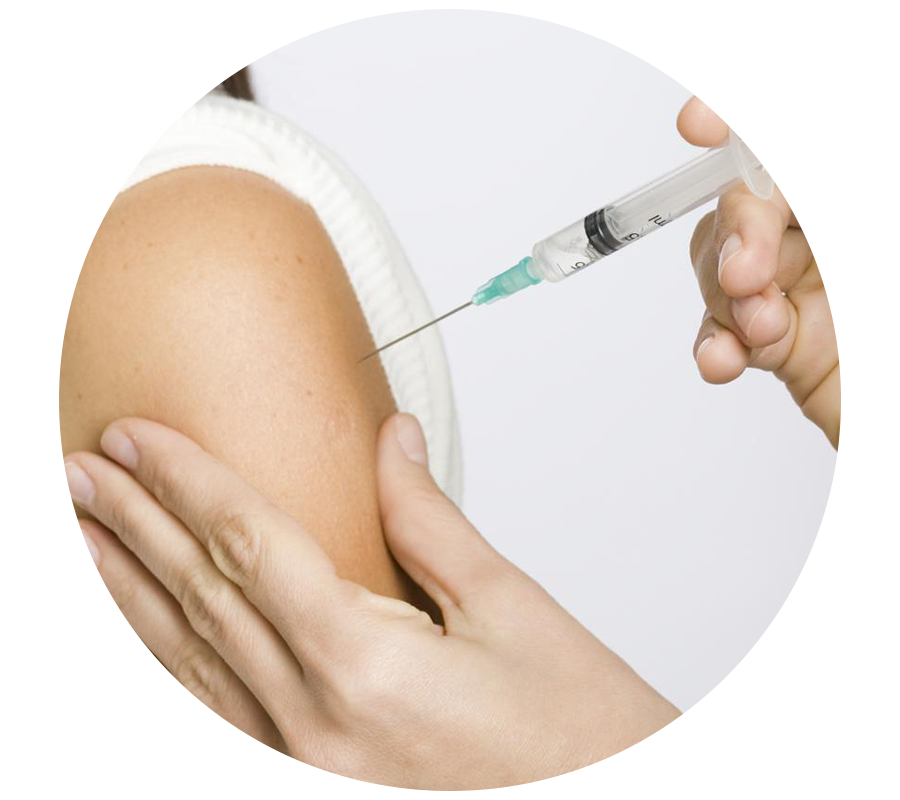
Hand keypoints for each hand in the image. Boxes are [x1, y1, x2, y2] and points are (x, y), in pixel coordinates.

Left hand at [65, 414, 678, 789]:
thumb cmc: (584, 733)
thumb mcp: (514, 611)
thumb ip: (430, 520)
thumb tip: (391, 442)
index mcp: (366, 668)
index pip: (249, 545)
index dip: (187, 480)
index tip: (138, 436)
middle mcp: (316, 726)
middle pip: (203, 598)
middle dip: (136, 523)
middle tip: (85, 470)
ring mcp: (303, 767)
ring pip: (189, 662)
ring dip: (131, 590)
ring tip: (88, 535)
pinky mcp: (312, 784)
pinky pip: (215, 712)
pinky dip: (172, 658)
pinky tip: (149, 625)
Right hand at [678, 97, 838, 447]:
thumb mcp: (883, 239)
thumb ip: (830, 198)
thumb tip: (773, 152)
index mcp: (863, 193)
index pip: (788, 146)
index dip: (743, 123)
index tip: (699, 128)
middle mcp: (829, 232)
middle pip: (747, 202)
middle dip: (735, 232)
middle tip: (746, 275)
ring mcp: (801, 285)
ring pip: (722, 266)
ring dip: (727, 297)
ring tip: (762, 327)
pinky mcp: (783, 343)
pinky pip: (724, 332)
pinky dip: (714, 345)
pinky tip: (724, 360)